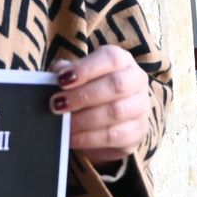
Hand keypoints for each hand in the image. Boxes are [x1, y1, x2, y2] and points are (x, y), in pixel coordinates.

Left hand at [50, 46, 150, 164]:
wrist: (105, 123)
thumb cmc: (88, 92)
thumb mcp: (76, 78)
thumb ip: (65, 73)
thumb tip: (54, 78)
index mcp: (123, 61)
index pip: (111, 58)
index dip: (85, 69)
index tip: (61, 80)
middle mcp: (137, 80)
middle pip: (116, 85)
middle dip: (83, 96)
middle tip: (57, 105)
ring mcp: (141, 107)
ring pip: (116, 112)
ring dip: (84, 119)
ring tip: (63, 124)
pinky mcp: (138, 131)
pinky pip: (115, 136)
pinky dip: (90, 138)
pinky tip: (73, 138)